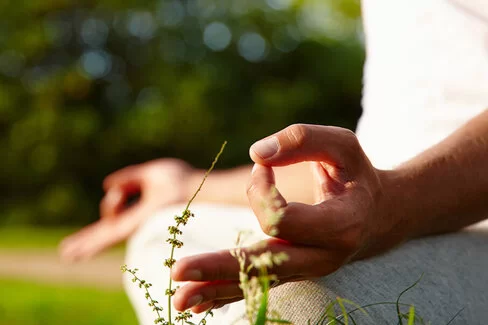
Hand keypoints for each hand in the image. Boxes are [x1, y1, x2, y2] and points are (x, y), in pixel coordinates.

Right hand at [59, 159, 192, 261]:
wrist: (192, 187)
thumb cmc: (180, 179)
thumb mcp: (149, 174)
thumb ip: (128, 178)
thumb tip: (107, 184)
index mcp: (140, 207)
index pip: (115, 214)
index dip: (107, 210)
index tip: (115, 190)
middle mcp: (135, 220)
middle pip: (105, 232)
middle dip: (87, 240)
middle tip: (67, 251)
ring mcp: (133, 226)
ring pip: (102, 237)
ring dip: (83, 243)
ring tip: (66, 253)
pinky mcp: (133, 227)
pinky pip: (107, 236)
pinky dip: (90, 244)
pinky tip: (75, 253)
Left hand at [170, 124, 405, 312]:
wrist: (377, 213)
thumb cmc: (356, 173)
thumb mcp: (342, 144)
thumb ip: (302, 140)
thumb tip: (255, 155)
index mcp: (340, 226)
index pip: (283, 220)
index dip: (260, 190)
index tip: (262, 166)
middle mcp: (322, 256)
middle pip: (265, 265)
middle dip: (220, 267)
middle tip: (179, 270)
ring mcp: (307, 269)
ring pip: (257, 283)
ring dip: (215, 290)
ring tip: (179, 299)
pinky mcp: (293, 271)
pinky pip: (258, 285)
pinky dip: (227, 293)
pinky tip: (198, 303)